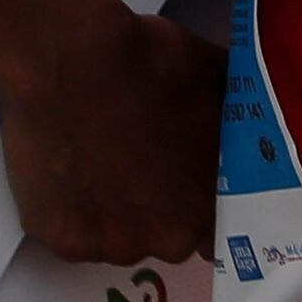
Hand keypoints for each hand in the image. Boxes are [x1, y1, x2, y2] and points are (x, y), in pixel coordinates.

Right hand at [0, 8, 224, 265]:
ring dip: (107, 204)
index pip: (213, 233)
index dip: (198, 202)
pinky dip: (66, 201)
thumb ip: (231, 121)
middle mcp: (159, 242)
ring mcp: (103, 245)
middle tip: (134, 153)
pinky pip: (67, 226)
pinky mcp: (56, 236)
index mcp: (204, 210)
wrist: (71, 56)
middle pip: (160, 233)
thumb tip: (244, 120)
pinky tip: (64, 158)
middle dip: (152, 201)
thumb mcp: (214, 80)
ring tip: (93, 151)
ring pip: (111, 232)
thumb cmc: (148, 63)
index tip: (184, 177)